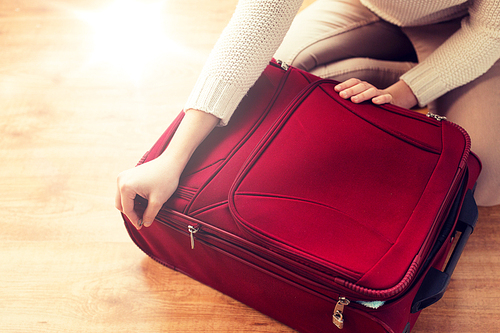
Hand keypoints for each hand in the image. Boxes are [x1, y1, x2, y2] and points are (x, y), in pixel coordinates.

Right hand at [115, 109, 219, 229]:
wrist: (171, 162)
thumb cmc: (165, 179)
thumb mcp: (158, 201)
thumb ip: (150, 214)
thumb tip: (145, 223)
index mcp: (126, 187)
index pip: (127, 209)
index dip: (135, 220)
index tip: (142, 226)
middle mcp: (121, 180)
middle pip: (120, 204)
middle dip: (131, 213)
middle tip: (143, 220)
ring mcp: (123, 176)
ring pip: (122, 198)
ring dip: (131, 206)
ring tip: (144, 211)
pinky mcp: (128, 174)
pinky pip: (125, 191)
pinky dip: (132, 198)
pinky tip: (143, 202)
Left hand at [334, 78, 417, 109]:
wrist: (390, 99)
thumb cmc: (369, 100)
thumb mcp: (359, 97)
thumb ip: (348, 97)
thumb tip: (332, 97)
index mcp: (362, 86)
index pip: (354, 82)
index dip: (345, 84)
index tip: (336, 89)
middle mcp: (370, 87)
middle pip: (361, 86)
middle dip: (351, 90)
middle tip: (342, 95)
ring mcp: (379, 92)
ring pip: (371, 91)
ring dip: (362, 95)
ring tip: (354, 100)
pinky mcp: (389, 99)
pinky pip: (386, 97)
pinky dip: (381, 99)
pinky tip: (375, 102)